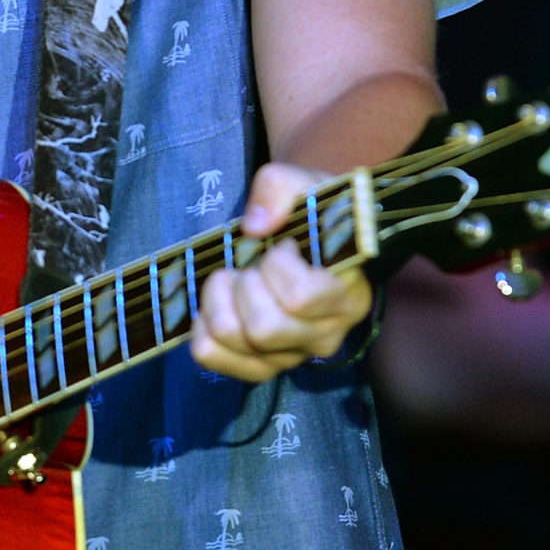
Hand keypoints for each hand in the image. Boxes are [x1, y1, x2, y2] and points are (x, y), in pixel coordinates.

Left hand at [189, 162, 372, 381]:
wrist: (307, 236)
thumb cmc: (312, 214)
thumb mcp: (304, 183)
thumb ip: (282, 188)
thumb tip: (255, 226)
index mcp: (348, 296)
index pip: (301, 297)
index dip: (278, 265)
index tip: (282, 245)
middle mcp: (325, 335)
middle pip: (264, 328)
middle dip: (245, 286)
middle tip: (252, 264)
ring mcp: (292, 356)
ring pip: (234, 341)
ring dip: (219, 302)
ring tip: (234, 280)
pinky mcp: (261, 366)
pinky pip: (210, 356)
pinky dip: (201, 328)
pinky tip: (215, 305)